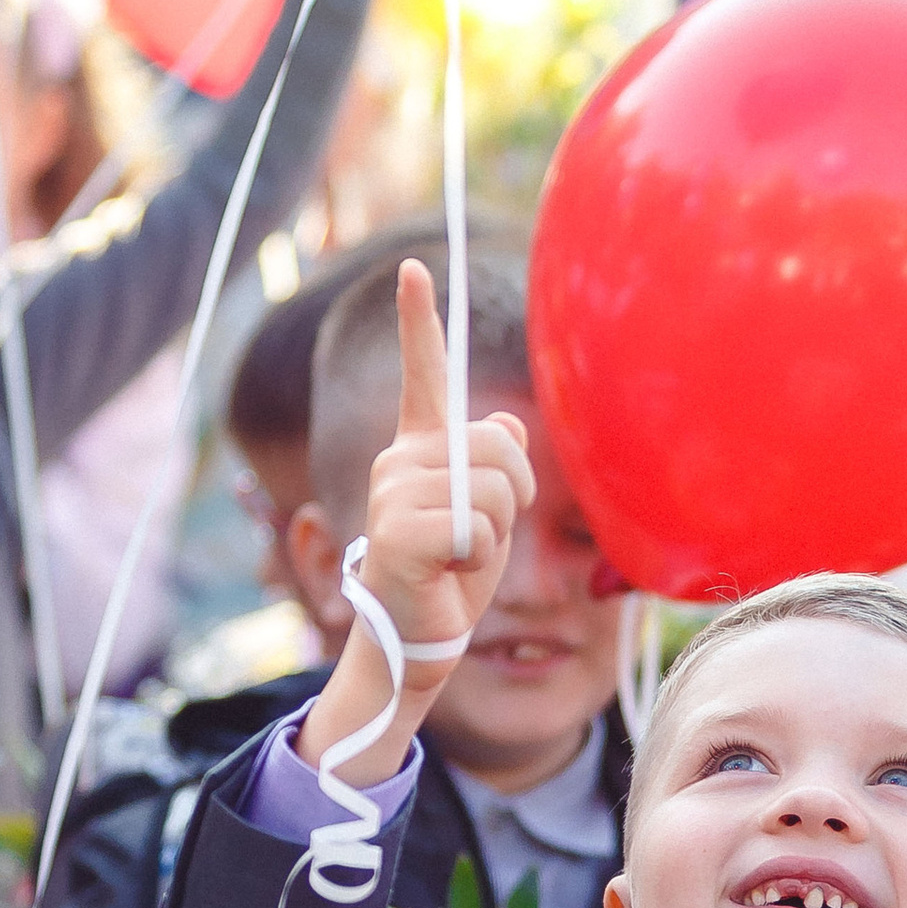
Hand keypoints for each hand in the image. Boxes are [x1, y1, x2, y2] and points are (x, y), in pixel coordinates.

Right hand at [293, 259, 533, 780]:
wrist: (419, 638)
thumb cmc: (453, 576)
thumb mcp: (489, 512)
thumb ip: (495, 463)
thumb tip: (506, 424)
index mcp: (420, 448)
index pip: (425, 374)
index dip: (417, 320)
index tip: (412, 269)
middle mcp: (399, 460)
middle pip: (498, 450)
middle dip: (514, 498)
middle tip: (480, 539)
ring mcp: (392, 493)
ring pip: (492, 489)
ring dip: (496, 533)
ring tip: (459, 558)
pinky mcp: (397, 530)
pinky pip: (474, 525)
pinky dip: (478, 556)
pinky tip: (448, 572)